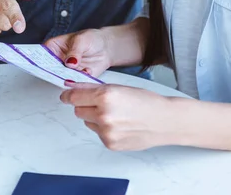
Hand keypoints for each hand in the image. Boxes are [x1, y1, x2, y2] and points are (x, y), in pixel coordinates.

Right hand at [45, 29, 111, 76]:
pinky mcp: (76, 79)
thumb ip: (75, 51)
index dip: (39, 60)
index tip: (42, 65)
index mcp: (53, 47)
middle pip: (49, 69)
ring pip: (61, 78)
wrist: (106, 48)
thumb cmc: (91, 39)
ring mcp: (66, 71)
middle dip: (53, 72)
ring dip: (67, 78)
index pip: (41, 55)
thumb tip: (69, 62)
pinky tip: (86, 72)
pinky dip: (79, 81)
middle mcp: (57, 61)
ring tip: (75, 72)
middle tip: (60, 71)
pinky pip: (74, 83)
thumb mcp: (82, 40)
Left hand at [60, 83, 175, 150]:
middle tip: (102, 103)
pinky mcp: (109, 143)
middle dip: (86, 105)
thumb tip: (73, 88)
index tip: (66, 95)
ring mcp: (106, 132)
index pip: (74, 96)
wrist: (165, 121)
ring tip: (116, 115)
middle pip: (78, 110)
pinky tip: (120, 125)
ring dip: (95, 118)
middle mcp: (104, 115)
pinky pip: (97, 133)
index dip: (69, 95)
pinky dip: (104, 129)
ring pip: (87, 122)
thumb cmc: (147, 102)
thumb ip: (94, 88)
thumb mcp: (120, 87)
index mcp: (106, 96)